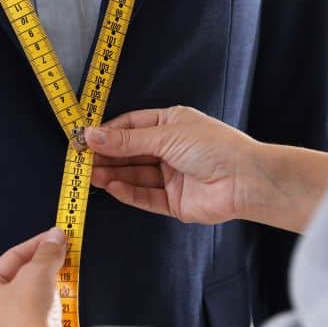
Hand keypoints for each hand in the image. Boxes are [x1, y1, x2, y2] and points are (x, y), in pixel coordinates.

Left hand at [0, 228, 66, 326]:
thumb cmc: (24, 318)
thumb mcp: (37, 274)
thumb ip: (47, 253)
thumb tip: (56, 238)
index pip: (9, 260)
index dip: (35, 245)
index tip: (55, 238)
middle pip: (16, 284)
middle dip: (41, 269)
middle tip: (61, 258)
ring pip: (26, 307)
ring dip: (45, 292)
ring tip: (64, 282)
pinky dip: (48, 315)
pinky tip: (61, 313)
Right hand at [87, 106, 327, 232]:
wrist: (247, 180)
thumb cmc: (215, 148)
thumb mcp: (166, 136)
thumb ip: (126, 140)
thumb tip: (92, 135)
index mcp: (171, 124)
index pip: (131, 126)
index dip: (107, 133)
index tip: (84, 139)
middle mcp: (170, 149)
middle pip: (130, 152)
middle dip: (106, 156)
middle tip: (80, 160)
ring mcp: (171, 176)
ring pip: (134, 175)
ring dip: (112, 174)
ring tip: (89, 175)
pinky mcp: (174, 202)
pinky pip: (145, 197)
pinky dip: (127, 192)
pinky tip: (111, 187)